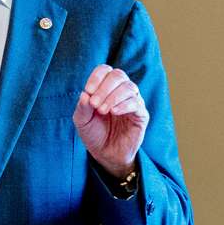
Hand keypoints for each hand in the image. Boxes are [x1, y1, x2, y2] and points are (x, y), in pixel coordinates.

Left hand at [73, 64, 148, 179]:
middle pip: (118, 75)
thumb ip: (82, 107)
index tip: (88, 91)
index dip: (96, 77)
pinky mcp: (141, 115)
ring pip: (129, 87)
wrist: (105, 154)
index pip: (105, 70)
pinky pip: (137, 103)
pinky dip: (124, 105)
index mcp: (106, 88)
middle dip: (104, 88)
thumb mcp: (82, 121)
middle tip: (94, 104)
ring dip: (113, 97)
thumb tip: (84, 94)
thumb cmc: (94, 134)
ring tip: (102, 111)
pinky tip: (114, 112)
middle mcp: (121, 92)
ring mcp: (133, 102)